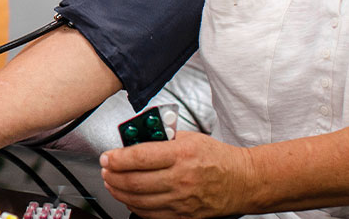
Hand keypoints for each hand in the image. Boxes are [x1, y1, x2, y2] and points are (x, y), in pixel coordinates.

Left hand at [100, 131, 257, 217]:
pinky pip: (150, 214)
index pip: (139, 157)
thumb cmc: (217, 158)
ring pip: (138, 200)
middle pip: (134, 181)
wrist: (242, 181)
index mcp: (181, 154)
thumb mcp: (189, 137)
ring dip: (119, 191)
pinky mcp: (183, 215)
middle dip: (112, 176)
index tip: (107, 156)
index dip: (116, 158)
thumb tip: (134, 140)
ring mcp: (182, 200)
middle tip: (106, 170)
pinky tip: (129, 198)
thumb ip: (161, 138)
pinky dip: (134, 206)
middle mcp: (181, 178)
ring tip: (112, 183)